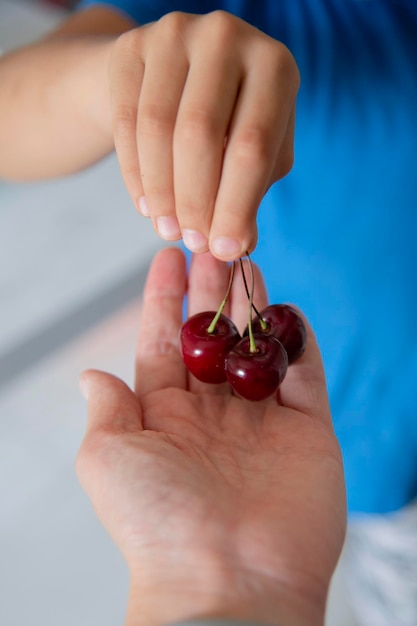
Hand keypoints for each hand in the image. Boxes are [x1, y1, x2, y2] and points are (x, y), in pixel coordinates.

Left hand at [76, 248, 345, 625]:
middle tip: (211, 244)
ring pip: (256, 347)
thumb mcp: (108, 459)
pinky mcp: (307, 432)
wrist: (227, 580)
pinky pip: (305, 375)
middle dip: (210, 291)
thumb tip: (92, 375)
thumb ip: (107, 410)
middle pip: (213, 338)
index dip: (164, 299)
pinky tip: (287, 310)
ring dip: (252, 306)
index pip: (163, 342)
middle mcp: (212, 415)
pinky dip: (298, 342)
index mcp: (165, 416)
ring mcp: (261, 422)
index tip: (166, 258)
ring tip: (246, 260)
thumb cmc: (157, 521)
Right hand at [108, 12, 299, 259]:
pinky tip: (147, 206)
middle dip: (196, 202)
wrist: (174, 77)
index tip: (225, 250)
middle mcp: (228, 36)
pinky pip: (126, 122)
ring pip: (158, 129)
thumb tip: (238, 246)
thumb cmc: (228, 123)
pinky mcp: (132, 45)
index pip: (253, 146)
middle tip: (193, 243)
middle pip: (202, 135)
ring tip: (168, 230)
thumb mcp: (253, 154)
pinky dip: (135, 174)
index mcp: (275, 66)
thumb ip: (251, 194)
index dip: (237, 205)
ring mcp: (176, 32)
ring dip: (162, 192)